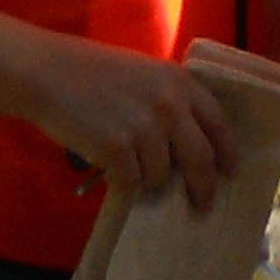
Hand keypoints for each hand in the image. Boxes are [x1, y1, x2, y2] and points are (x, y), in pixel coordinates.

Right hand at [24, 38, 229, 208]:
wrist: (49, 73)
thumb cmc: (94, 73)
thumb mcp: (147, 75)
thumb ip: (172, 102)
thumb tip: (188, 146)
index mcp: (181, 83)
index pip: (219, 125)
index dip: (227, 154)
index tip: (230, 173)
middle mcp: (169, 104)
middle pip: (201, 159)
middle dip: (204, 187)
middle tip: (202, 206)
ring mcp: (144, 127)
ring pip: (162, 175)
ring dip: (150, 182)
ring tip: (133, 174)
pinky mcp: (117, 148)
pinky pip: (131, 183)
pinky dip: (126, 188)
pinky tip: (116, 181)